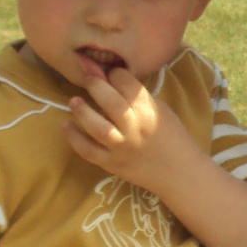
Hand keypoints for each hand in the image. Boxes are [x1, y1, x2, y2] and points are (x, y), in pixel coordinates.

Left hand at [62, 67, 199, 194]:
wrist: (180, 173)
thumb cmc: (174, 138)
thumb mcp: (162, 110)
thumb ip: (139, 98)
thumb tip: (114, 83)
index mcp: (149, 111)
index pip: (126, 83)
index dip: (115, 74)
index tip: (111, 73)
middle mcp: (134, 128)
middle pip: (110, 101)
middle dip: (95, 84)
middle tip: (87, 79)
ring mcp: (122, 147)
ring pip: (97, 126)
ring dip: (82, 111)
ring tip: (74, 101)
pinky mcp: (112, 164)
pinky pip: (88, 151)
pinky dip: (74, 138)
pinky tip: (65, 125)